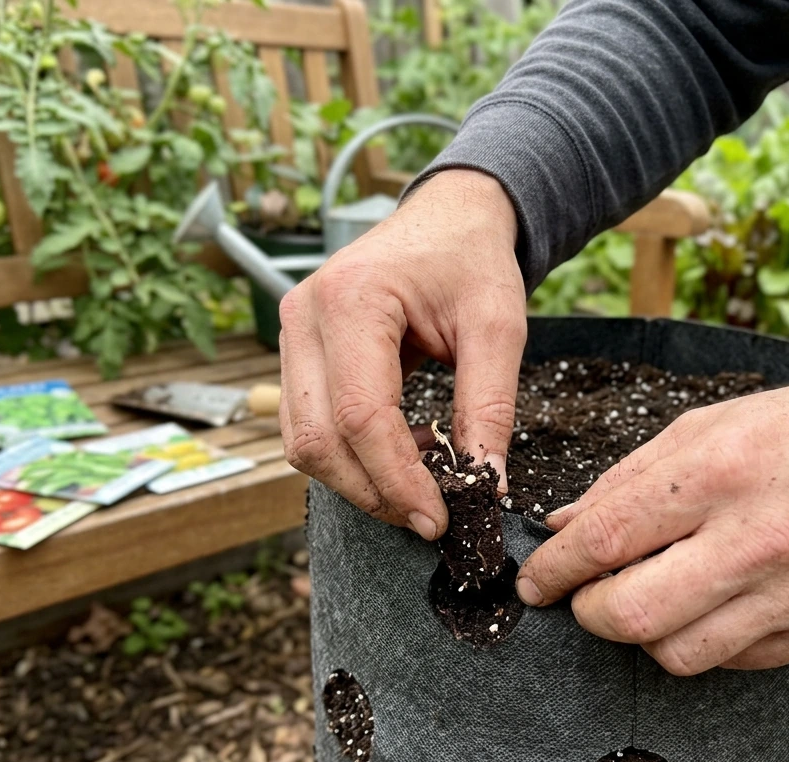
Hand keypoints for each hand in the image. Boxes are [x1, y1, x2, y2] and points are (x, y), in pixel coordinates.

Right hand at [278, 169, 526, 539]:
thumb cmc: (472, 259)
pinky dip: (350, 456)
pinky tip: (400, 448)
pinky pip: (307, 425)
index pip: (361, 417)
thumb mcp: (497, 326)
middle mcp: (303, 316)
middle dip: (374, 493)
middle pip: (319, 441)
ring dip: (359, 480)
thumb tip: (484, 485)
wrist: (448, 216)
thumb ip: (489, 406)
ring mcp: (290, 334)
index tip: (439, 519)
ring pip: (303, 442)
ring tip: (422, 477)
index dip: (398, 481)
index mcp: (351, 300)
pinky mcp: (296, 352)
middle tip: (430, 517)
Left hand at [515, 377, 788, 672]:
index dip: (554, 569)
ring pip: (676, 654)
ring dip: (641, 633)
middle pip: (631, 616)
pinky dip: (698, 639)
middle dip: (587, 612)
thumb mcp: (711, 425)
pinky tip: (705, 602)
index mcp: (720, 471)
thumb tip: (562, 528)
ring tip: (648, 595)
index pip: (607, 539)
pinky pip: (729, 661)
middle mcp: (758, 539)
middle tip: (582, 596)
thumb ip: (628, 479)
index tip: (533, 582)